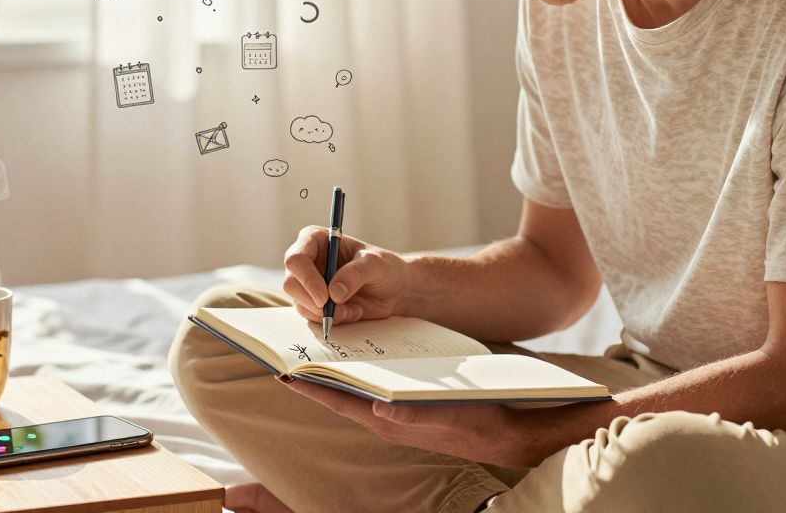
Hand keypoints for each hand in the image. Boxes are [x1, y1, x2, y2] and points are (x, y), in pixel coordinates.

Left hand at [273, 375, 534, 467]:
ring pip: (354, 392)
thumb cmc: (474, 419)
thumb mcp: (444, 415)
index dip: (310, 388)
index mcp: (387, 421)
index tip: (283, 373)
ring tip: (314, 353)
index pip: (339, 401)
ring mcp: (394, 416)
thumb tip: (379, 407)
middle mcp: (384, 419)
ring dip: (334, 374)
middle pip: (340, 396)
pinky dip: (357, 375)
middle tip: (290, 355)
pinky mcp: (405, 409)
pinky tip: (356, 360)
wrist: (502, 432)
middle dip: (315, 377)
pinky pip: (372, 390)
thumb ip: (411, 415)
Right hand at [282, 226, 412, 325]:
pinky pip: (312, 317)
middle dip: (313, 302)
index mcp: (316, 240)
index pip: (296, 259)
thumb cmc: (385, 268)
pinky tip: (353, 313)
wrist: (395, 290)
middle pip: (291, 284)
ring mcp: (309, 284)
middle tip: (337, 310)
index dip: (306, 279)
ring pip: (300, 304)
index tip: (325, 297)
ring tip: (353, 310)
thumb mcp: (375, 264)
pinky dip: (332, 320)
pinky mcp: (315, 303)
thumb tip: (334, 294)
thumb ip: (355, 274)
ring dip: (326, 314)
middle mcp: (308, 262)